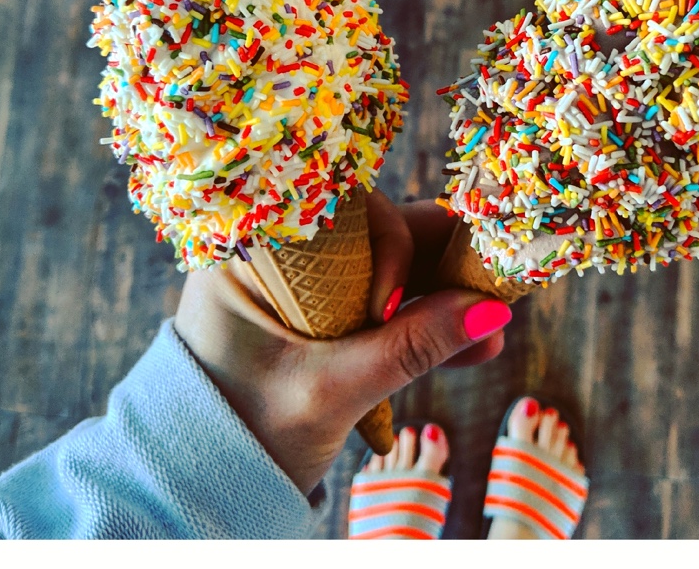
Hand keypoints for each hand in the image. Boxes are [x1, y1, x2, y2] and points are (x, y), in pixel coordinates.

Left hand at [173, 190, 510, 495]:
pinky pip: (384, 307)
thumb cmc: (244, 434)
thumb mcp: (331, 390)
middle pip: (375, 238)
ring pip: (389, 273)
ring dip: (440, 300)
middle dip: (437, 267)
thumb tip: (491, 310)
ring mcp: (304, 288)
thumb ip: (410, 348)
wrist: (204, 485)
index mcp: (256, 252)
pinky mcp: (324, 319)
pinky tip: (471, 346)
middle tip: (490, 287)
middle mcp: (281, 257)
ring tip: (494, 329)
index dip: (392, 240)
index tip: (405, 299)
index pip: (343, 212)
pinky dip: (422, 326)